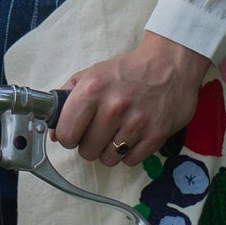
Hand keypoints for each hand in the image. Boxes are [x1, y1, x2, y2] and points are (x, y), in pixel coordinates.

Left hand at [53, 34, 210, 167]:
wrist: (171, 63)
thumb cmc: (127, 71)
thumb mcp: (92, 75)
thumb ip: (67, 101)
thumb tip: (54, 135)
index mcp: (93, 89)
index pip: (66, 134)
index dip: (69, 136)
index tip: (76, 132)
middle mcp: (114, 106)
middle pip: (87, 152)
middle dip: (90, 145)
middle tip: (100, 131)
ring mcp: (137, 122)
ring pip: (108, 159)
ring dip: (110, 150)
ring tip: (118, 133)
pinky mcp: (157, 134)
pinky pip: (130, 161)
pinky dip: (130, 153)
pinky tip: (133, 136)